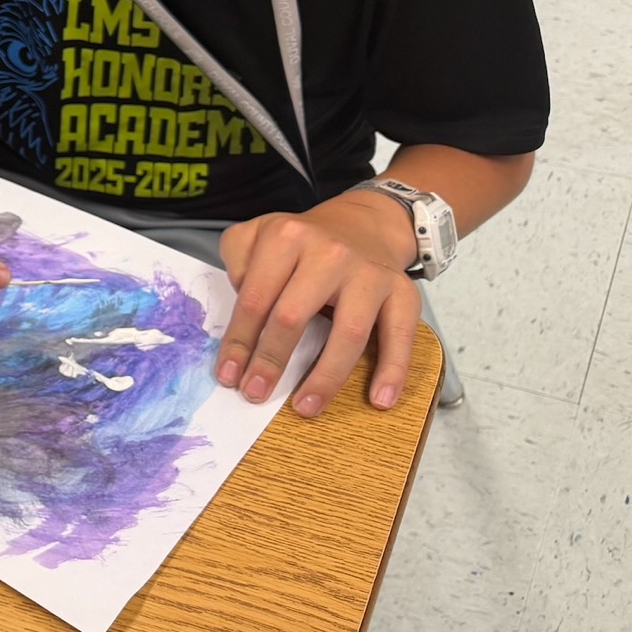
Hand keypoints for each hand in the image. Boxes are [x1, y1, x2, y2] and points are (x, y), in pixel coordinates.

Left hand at [216, 193, 421, 416]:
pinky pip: (400, 336)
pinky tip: (379, 400)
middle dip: (270, 361)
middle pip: (293, 316)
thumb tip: (241, 313)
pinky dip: (393, 371)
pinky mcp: (403, 292)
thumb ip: (237, 261)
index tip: (228, 375)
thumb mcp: (258, 233)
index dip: (239, 341)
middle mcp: (329, 253)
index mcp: (286, 237)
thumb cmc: (301, 242)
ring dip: (326, 378)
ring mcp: (368, 273)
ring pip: (348, 333)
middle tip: (255, 393)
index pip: (255, 298)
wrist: (362, 224)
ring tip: (306, 407)